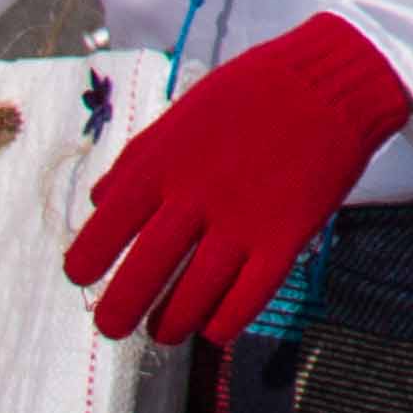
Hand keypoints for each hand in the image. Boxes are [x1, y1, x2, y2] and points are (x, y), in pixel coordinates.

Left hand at [64, 15, 412, 347]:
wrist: (331, 83)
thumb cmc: (252, 91)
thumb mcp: (183, 113)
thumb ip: (139, 158)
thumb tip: (99, 200)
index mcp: (163, 165)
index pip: (105, 230)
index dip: (85, 263)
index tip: (81, 276)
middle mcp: (195, 199)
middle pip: (141, 278)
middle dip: (117, 313)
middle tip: (113, 325)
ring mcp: (242, 223)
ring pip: (191, 301)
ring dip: (169, 325)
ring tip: (165, 329)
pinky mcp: (285, 240)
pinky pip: (245, 302)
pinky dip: (223, 325)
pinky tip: (214, 326)